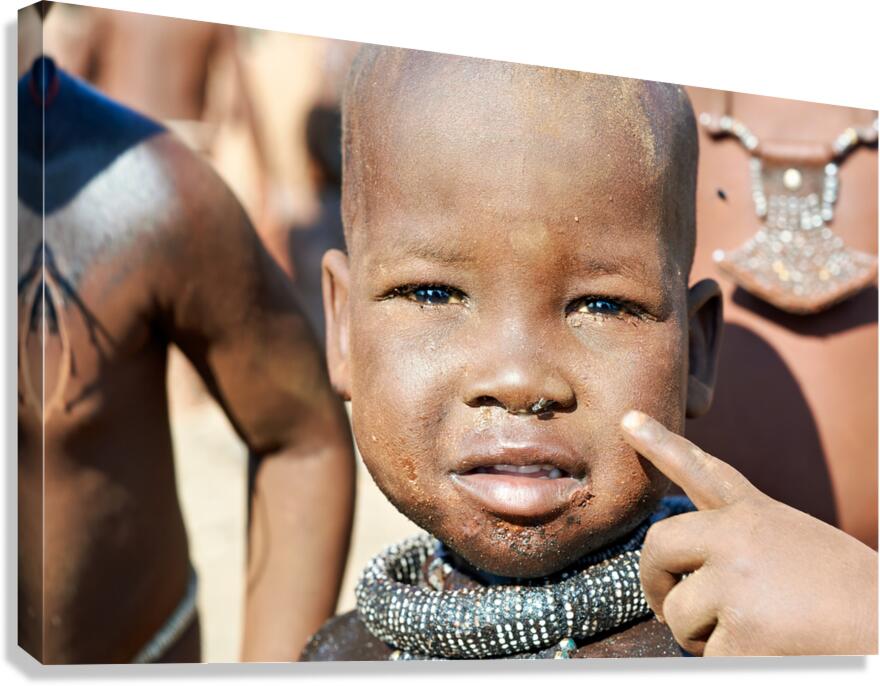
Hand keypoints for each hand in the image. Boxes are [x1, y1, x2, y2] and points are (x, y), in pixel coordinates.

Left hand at [620, 410, 877, 655]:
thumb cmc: (855, 597)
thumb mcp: (801, 544)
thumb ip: (746, 542)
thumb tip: (690, 567)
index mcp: (758, 515)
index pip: (700, 471)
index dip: (661, 444)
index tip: (628, 420)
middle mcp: (738, 538)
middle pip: (658, 547)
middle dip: (655, 582)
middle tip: (667, 607)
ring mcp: (735, 582)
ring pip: (680, 613)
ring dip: (704, 636)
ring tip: (761, 633)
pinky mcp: (741, 630)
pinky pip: (708, 656)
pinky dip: (734, 664)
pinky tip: (776, 654)